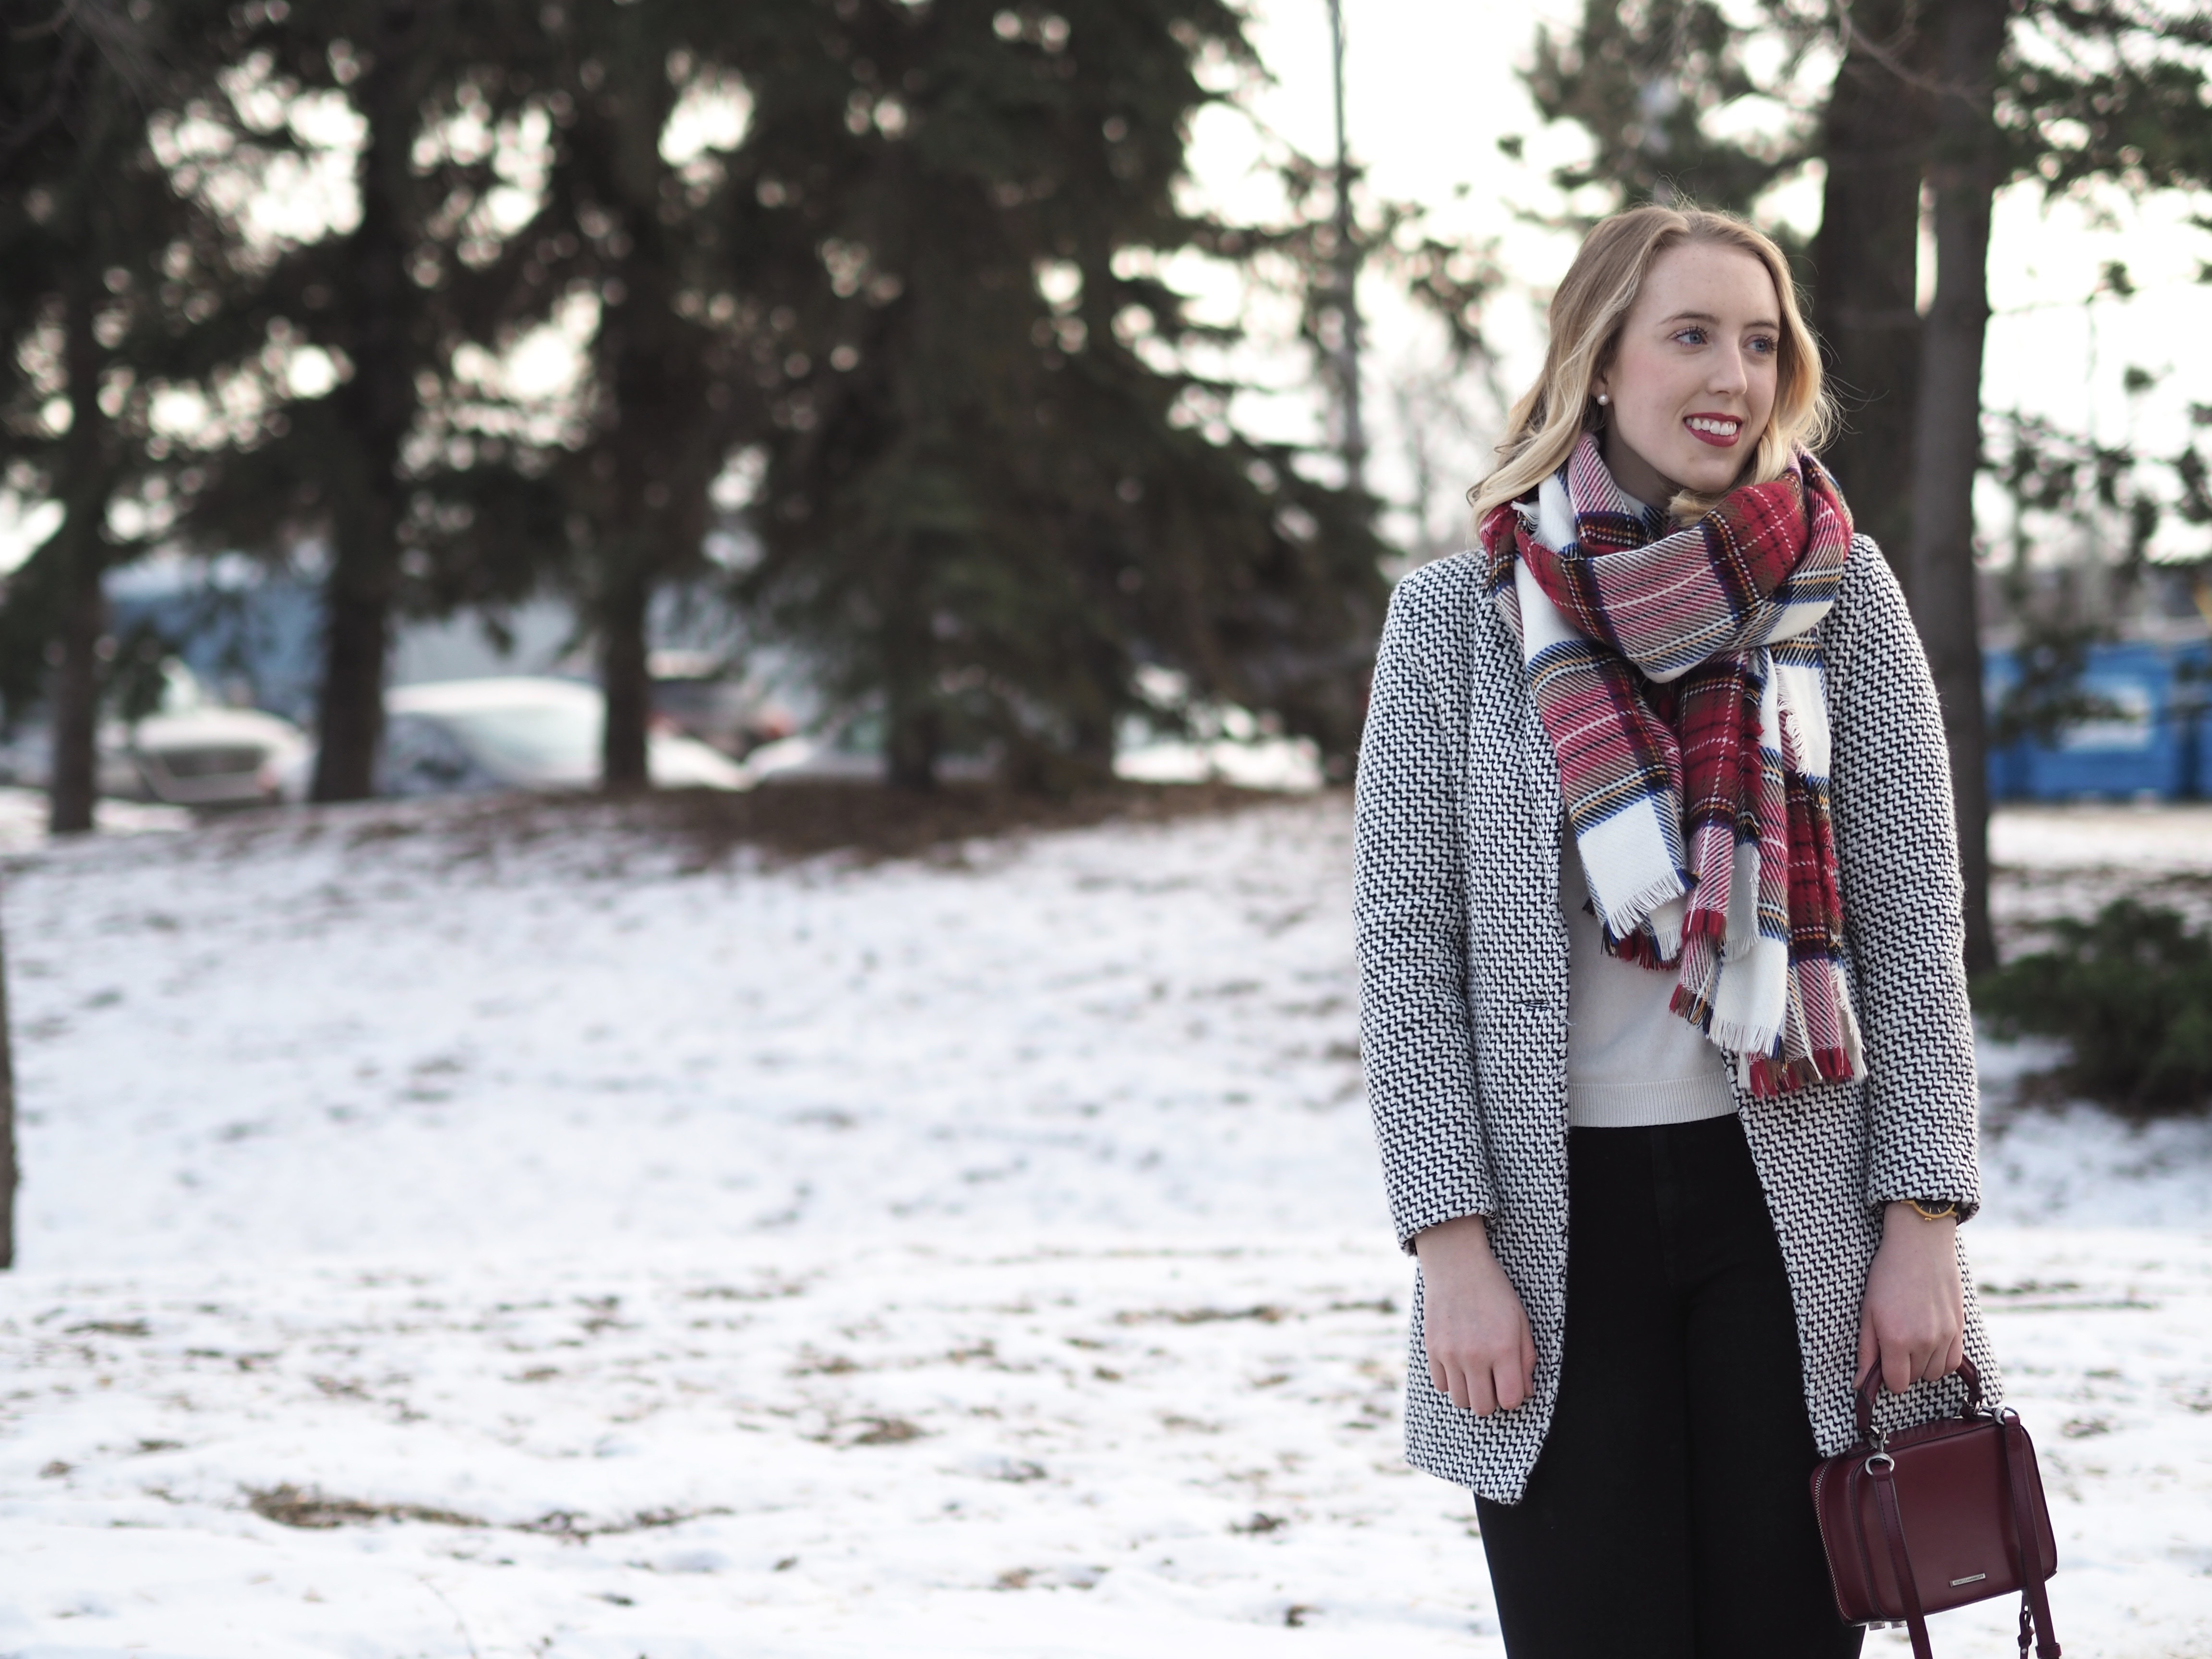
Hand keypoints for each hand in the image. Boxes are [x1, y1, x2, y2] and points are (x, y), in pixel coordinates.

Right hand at [1414, 1215, 1535, 1414]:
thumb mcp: (1520, 1321)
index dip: (1513, 1397)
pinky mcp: (1432, 1349)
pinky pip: (1441, 1386)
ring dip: (1471, 1393)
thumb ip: (1526, 1359)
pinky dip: (1452, 1382)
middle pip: (1483, 1408)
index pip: (1510, 1400)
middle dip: (1492, 1400)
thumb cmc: (1494, 1291)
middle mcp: (1475, 1355)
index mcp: (1503, 1348)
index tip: (1511, 1384)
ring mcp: (1450, 1354)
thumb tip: (1527, 1393)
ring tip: (1476, 1374)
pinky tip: (1459, 1364)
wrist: (1456, 1265)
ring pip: (1460, 1401)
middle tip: (1493, 1381)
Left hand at [1857, 1202, 1965, 1395]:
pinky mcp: (1959, 1329)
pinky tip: (1930, 1344)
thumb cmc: (1887, 1276)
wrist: (1920, 1247)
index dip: (1887, 1377)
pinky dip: (1941, 1360)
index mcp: (1896, 1339)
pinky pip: (1952, 1362)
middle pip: (1914, 1379)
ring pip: (1934, 1374)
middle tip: (1895, 1343)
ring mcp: (1945, 1336)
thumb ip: (1867, 1352)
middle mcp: (1924, 1342)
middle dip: (1902, 1368)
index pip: (1896, 1384)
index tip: (1883, 1361)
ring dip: (1922, 1365)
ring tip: (1912, 1341)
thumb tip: (1861, 1385)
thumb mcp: (1867, 1312)